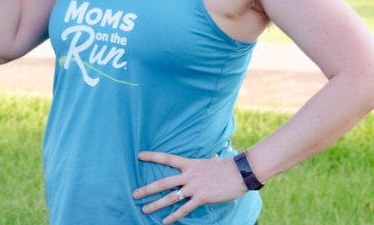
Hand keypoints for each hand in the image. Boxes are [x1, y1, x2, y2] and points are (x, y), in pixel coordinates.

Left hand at [132, 151, 248, 223]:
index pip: (167, 158)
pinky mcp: (202, 198)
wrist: (240, 173)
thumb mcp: (212, 161)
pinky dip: (173, 216)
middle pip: (163, 183)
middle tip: (134, 194)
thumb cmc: (227, 167)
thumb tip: (214, 158)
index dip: (152, 156)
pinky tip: (164, 221)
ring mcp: (194, 187)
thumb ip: (207, 163)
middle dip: (147, 189)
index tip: (139, 156)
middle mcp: (189, 175)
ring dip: (156, 204)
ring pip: (170, 198)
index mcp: (190, 164)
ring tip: (144, 210)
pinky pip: (184, 209)